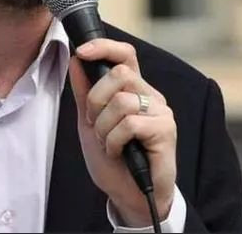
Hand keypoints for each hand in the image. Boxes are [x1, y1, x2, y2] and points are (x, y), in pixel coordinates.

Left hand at [68, 38, 177, 226]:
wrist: (129, 195)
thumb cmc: (114, 159)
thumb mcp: (89, 123)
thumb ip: (84, 93)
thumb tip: (76, 60)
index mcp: (134, 90)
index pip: (125, 54)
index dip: (105, 47)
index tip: (82, 51)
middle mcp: (150, 96)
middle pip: (120, 74)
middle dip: (96, 100)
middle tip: (95, 123)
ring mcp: (160, 112)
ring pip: (122, 101)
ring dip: (104, 127)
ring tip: (108, 143)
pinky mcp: (165, 131)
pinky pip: (130, 124)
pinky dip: (114, 141)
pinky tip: (118, 152)